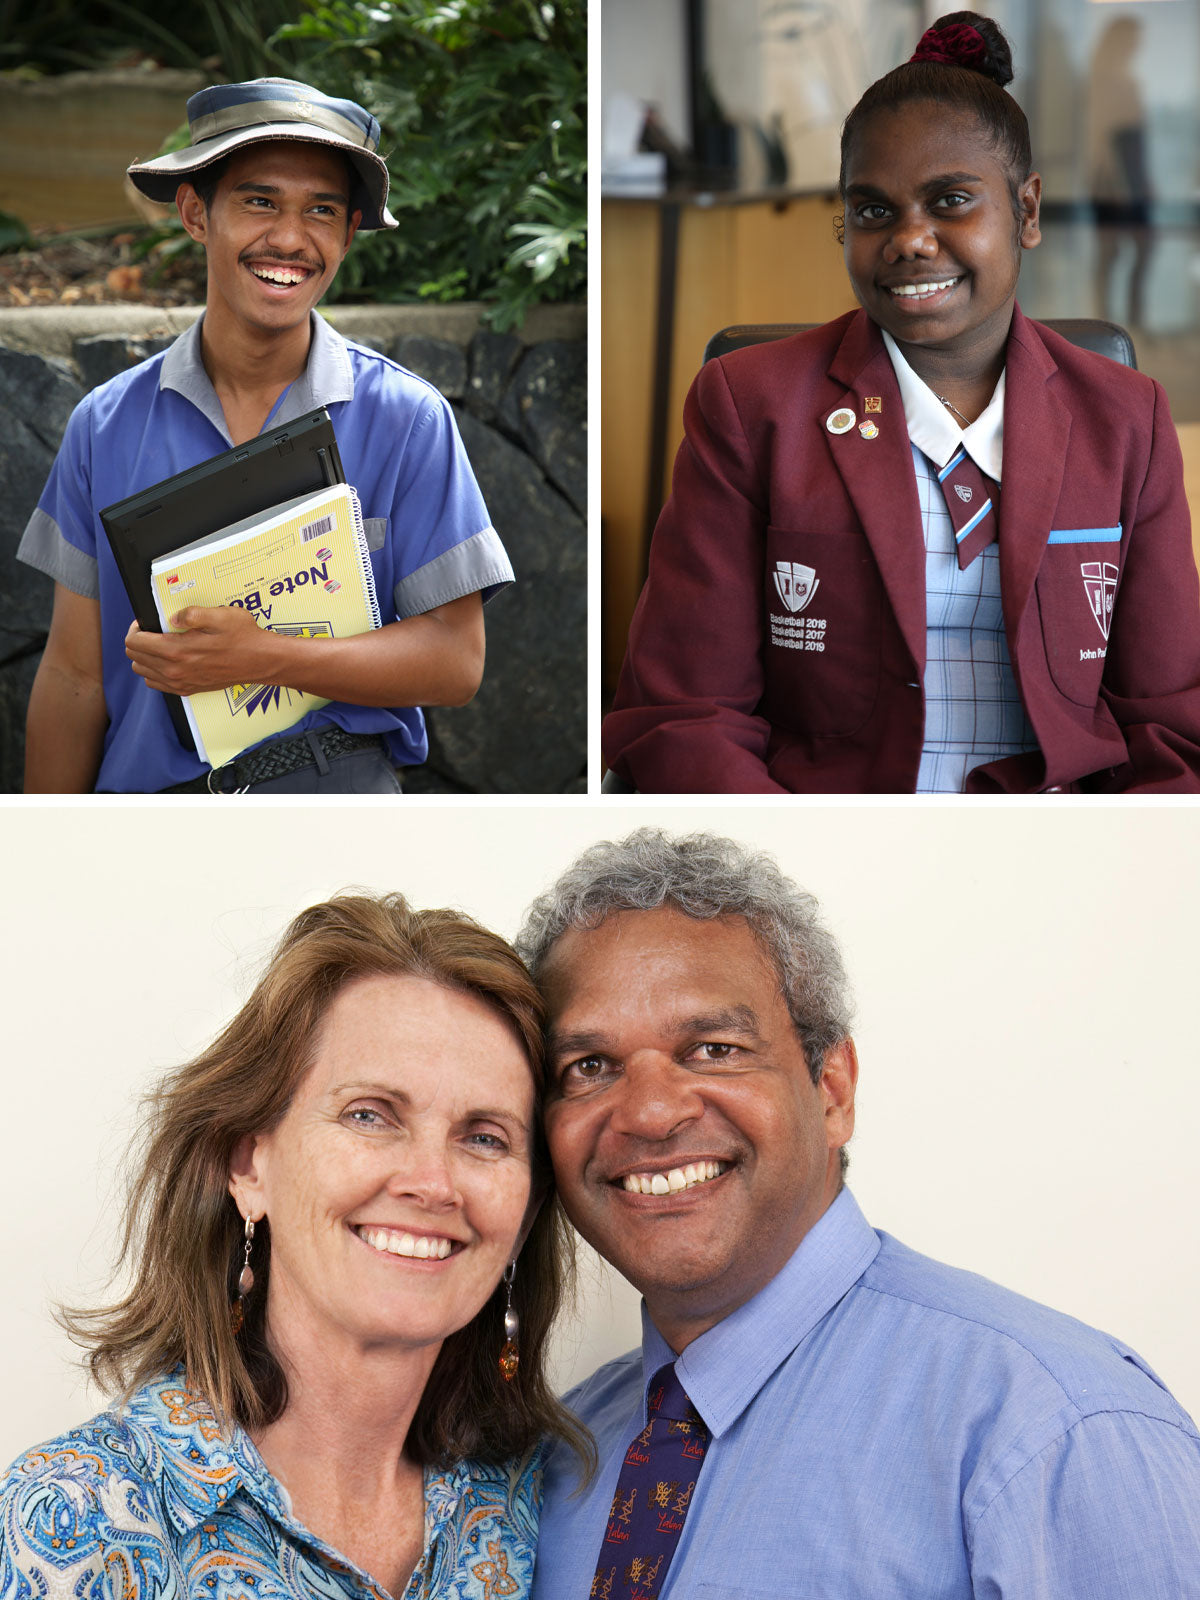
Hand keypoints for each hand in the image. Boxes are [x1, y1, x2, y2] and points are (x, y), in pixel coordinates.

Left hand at [125, 607, 279, 695]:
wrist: (260, 661)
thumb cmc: (243, 637)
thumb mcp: (221, 615)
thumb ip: (192, 613)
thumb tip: (172, 618)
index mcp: (177, 650)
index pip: (135, 642)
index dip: (136, 628)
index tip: (146, 622)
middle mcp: (174, 670)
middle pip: (135, 657)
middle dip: (138, 641)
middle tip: (152, 631)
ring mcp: (180, 682)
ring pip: (142, 671)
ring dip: (144, 657)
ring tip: (158, 645)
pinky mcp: (187, 689)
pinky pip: (156, 683)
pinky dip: (154, 671)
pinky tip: (166, 660)